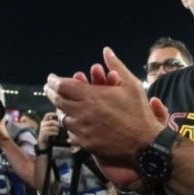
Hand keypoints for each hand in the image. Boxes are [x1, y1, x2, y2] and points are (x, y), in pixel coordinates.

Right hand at [38, 111, 62, 148]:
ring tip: (59, 131)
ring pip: (51, 127)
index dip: (52, 113)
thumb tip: (60, 120)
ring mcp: (42, 129)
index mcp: (44, 121)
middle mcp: (42, 124)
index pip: (47, 115)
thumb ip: (54, 124)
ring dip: (57, 129)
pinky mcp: (42, 134)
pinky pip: (49, 132)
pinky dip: (54, 132)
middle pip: (51, 121)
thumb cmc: (48, 135)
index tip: (58, 115)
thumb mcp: (50, 128)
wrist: (43, 143)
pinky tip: (57, 134)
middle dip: (57, 123)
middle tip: (61, 126)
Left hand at [45, 48, 167, 184]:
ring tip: (60, 104)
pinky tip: (72, 122)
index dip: (54, 81)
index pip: (63, 86)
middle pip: (58, 101)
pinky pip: (70, 133)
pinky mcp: (85, 143)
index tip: (51, 78)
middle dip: (51, 92)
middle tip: (49, 88)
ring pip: (63, 117)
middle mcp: (83, 112)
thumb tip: (107, 51)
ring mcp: (83, 129)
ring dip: (60, 109)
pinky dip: (69, 125)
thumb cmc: (138, 112)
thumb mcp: (131, 84)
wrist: (144, 143)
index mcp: (92, 96)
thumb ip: (116, 66)